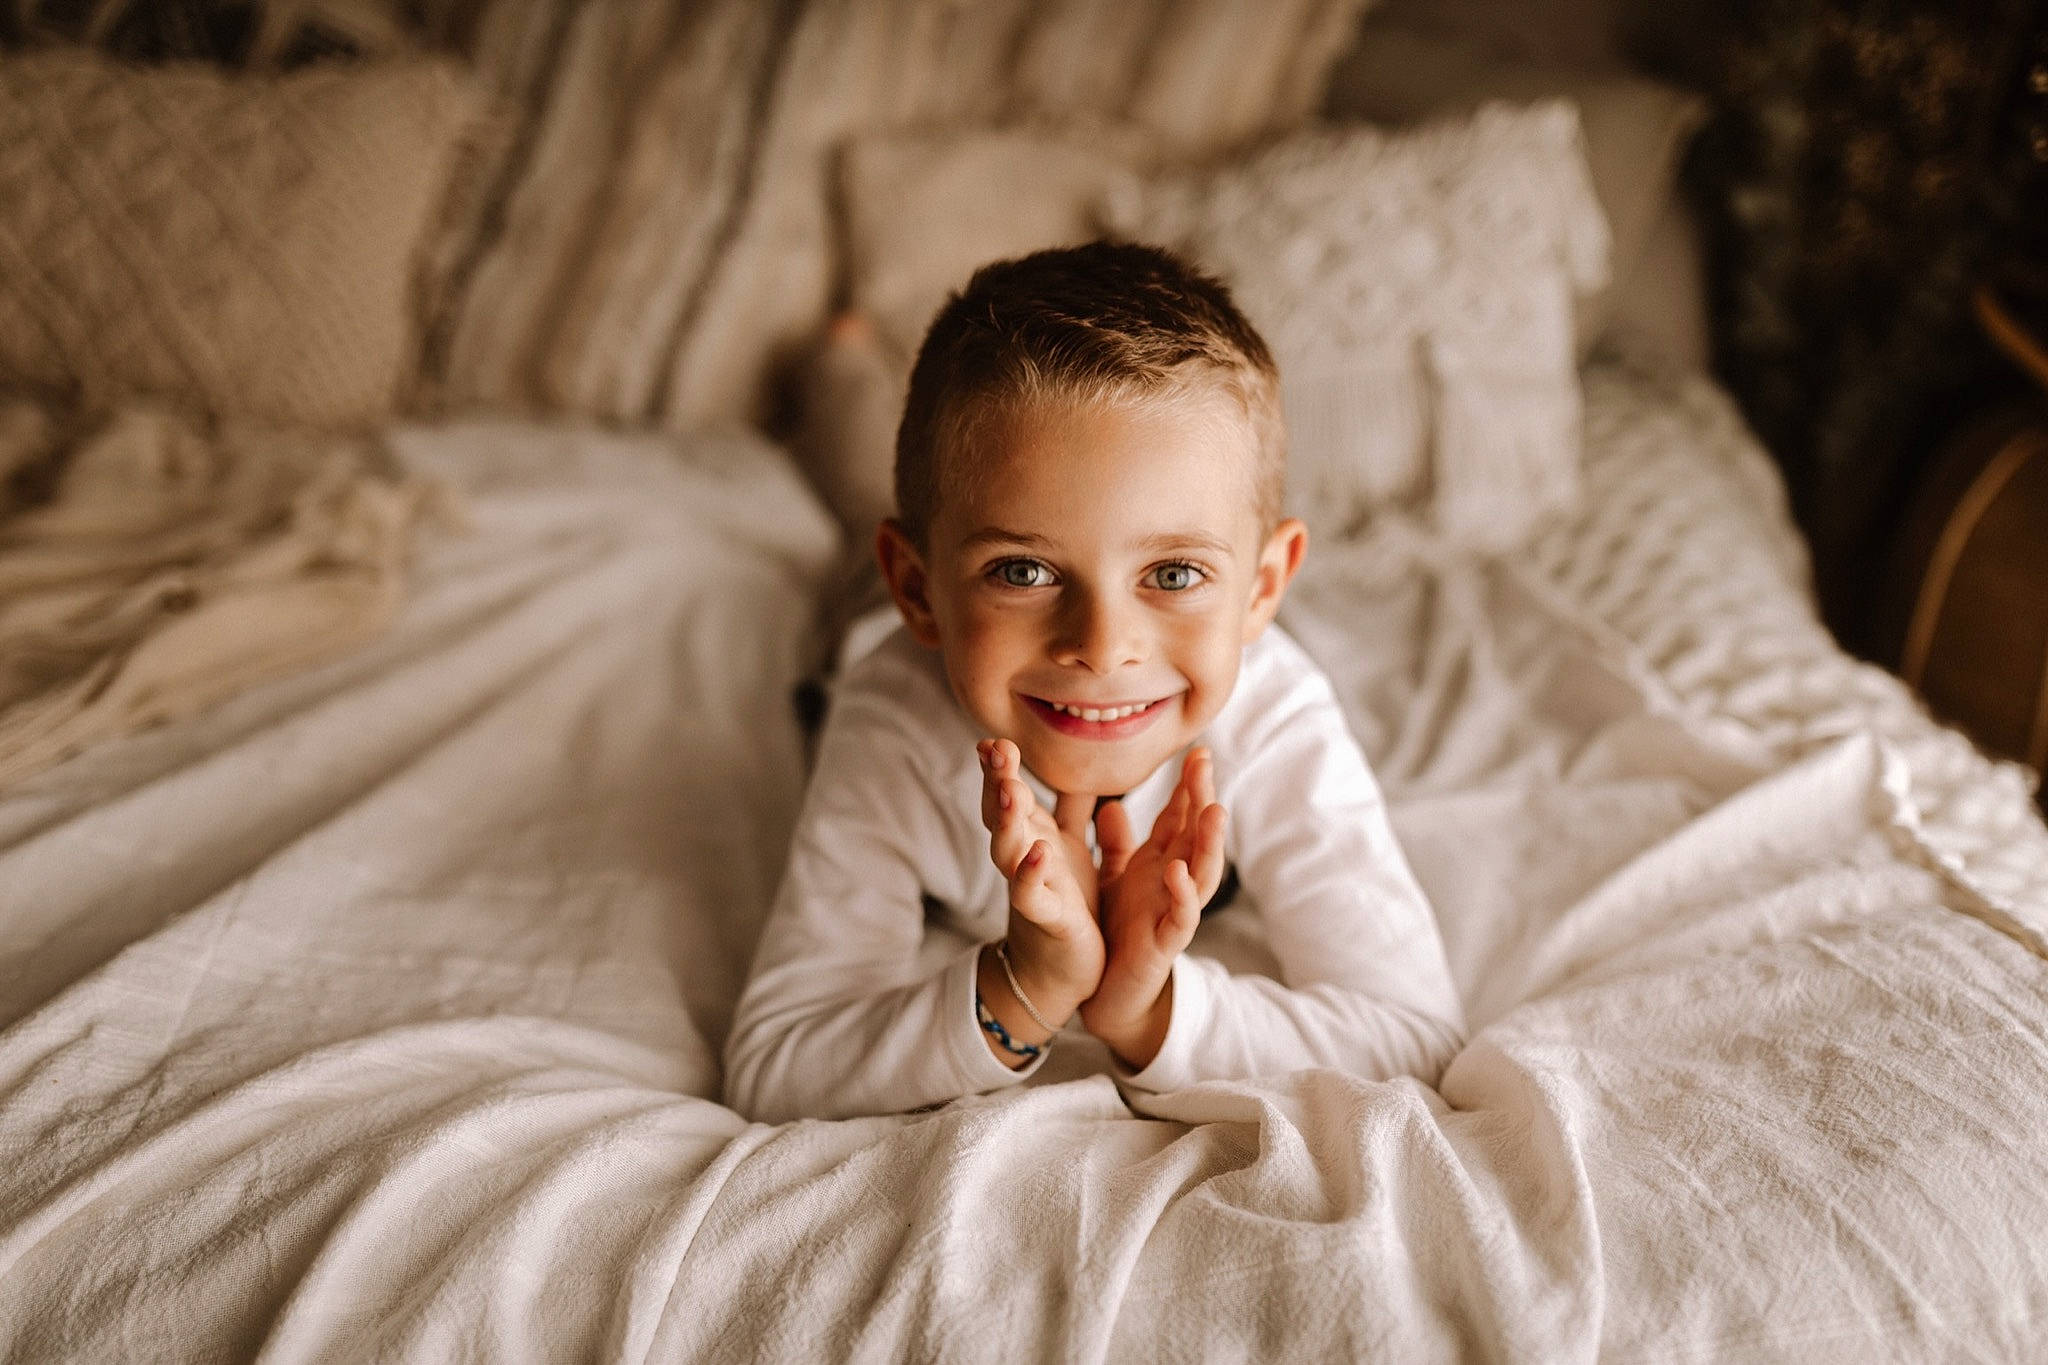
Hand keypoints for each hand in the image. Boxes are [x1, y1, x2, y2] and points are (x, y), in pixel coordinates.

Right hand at [977, 739, 1103, 1039]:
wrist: (1057, 969)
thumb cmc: (1064, 901)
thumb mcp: (1066, 846)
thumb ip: (1067, 806)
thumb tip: (1074, 763)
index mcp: (1031, 835)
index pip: (1007, 793)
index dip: (998, 767)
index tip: (993, 738)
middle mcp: (1023, 856)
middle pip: (1001, 813)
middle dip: (997, 781)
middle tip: (996, 749)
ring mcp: (1029, 885)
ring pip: (1008, 849)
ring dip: (1007, 820)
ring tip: (1010, 789)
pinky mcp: (1045, 915)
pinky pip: (1030, 894)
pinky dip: (1031, 872)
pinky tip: (1038, 851)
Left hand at [1080, 747, 1226, 1068]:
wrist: (1108, 991)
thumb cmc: (1118, 932)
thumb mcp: (1114, 879)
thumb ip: (1117, 845)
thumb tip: (1112, 804)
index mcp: (1159, 863)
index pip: (1180, 818)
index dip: (1188, 787)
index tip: (1196, 751)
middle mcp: (1172, 883)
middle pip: (1195, 836)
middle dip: (1202, 800)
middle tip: (1205, 764)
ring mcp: (1172, 912)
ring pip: (1200, 873)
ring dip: (1208, 843)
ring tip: (1213, 809)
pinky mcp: (1164, 944)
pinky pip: (1179, 918)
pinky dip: (1182, 895)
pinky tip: (1177, 871)